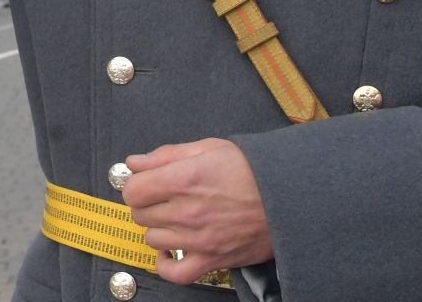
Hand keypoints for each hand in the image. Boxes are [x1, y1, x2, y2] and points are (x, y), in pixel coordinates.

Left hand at [121, 139, 271, 285]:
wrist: (288, 195)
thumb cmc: (252, 170)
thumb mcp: (208, 148)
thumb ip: (166, 155)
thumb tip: (135, 162)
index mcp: (185, 179)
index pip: (133, 190)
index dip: (136, 184)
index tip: (145, 183)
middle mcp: (189, 211)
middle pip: (140, 214)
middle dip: (148, 203)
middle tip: (163, 197)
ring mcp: (200, 239)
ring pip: (152, 239)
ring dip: (158, 228)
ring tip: (173, 218)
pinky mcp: (213, 259)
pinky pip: (175, 273)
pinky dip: (166, 264)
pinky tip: (169, 249)